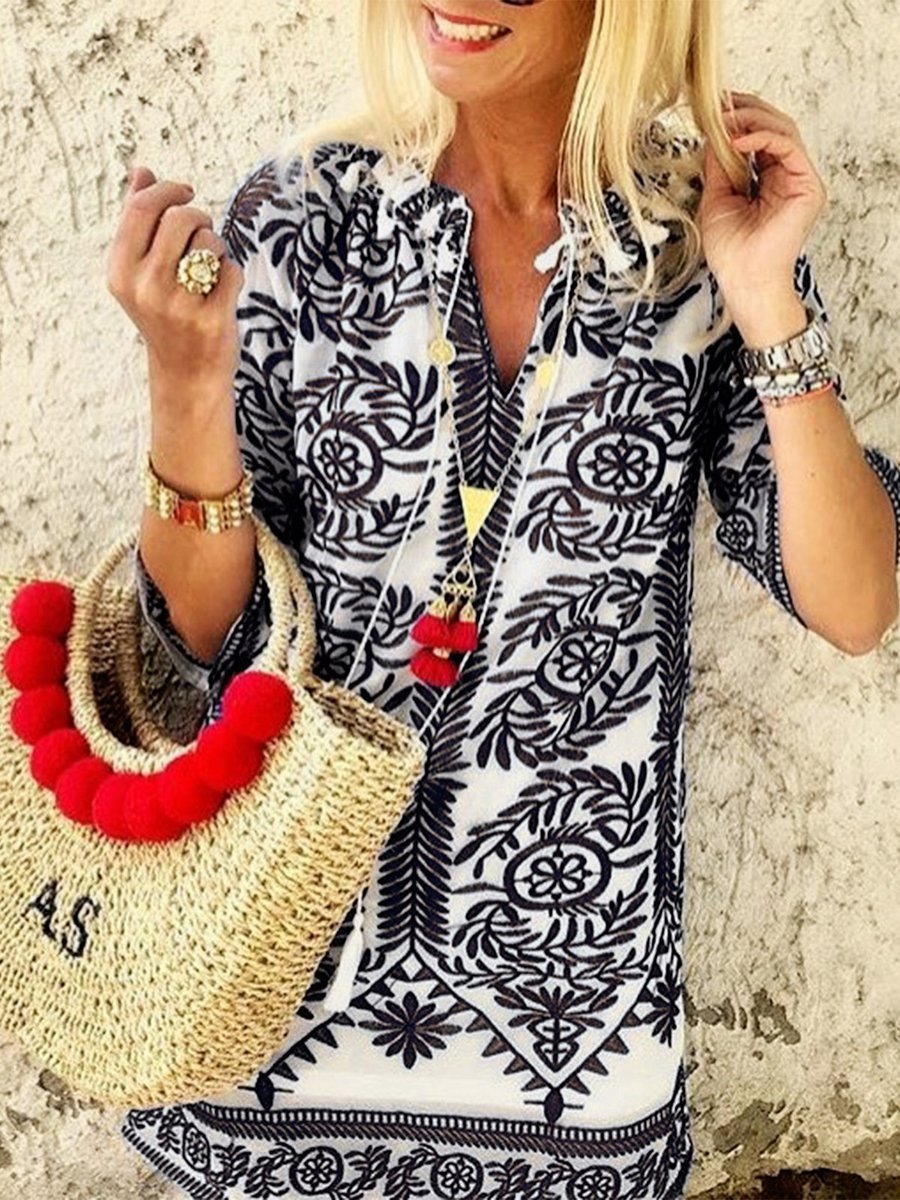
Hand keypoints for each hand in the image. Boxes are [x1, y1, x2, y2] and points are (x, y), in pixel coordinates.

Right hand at [106, 165, 243, 410]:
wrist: (187, 375)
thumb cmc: (165, 315)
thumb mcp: (139, 272)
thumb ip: (138, 221)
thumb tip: (142, 172)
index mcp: (120, 271)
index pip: (142, 208)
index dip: (169, 190)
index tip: (185, 191)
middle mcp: (145, 287)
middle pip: (180, 218)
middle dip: (198, 218)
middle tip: (201, 235)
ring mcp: (178, 305)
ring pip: (209, 241)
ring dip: (216, 249)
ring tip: (207, 272)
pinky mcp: (212, 318)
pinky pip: (232, 269)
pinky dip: (232, 276)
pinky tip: (220, 294)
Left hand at [698, 91, 827, 302]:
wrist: (744, 280)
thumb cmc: (731, 252)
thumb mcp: (716, 198)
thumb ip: (718, 166)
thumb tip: (712, 134)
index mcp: (768, 179)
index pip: (759, 136)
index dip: (738, 118)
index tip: (713, 108)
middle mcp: (787, 176)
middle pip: (774, 126)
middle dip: (746, 110)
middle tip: (718, 104)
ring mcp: (800, 180)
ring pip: (783, 129)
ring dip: (752, 118)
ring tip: (724, 119)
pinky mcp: (807, 186)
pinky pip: (787, 146)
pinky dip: (762, 136)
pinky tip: (737, 139)